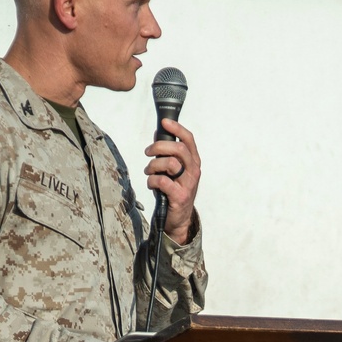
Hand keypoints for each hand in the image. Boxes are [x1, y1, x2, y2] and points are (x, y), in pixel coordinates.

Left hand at [144, 118, 200, 244]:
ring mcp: (188, 184)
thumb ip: (168, 153)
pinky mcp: (180, 196)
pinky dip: (152, 180)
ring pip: (170, 164)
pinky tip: (151, 183)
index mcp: (193, 161)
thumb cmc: (174, 191)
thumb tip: (159, 133)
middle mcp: (194, 171)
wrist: (178, 219)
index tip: (164, 122)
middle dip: (159, 147)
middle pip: (178, 149)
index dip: (177, 128)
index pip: (188, 139)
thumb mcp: (173, 170)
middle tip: (148, 152)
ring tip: (148, 171)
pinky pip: (163, 181)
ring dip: (153, 165)